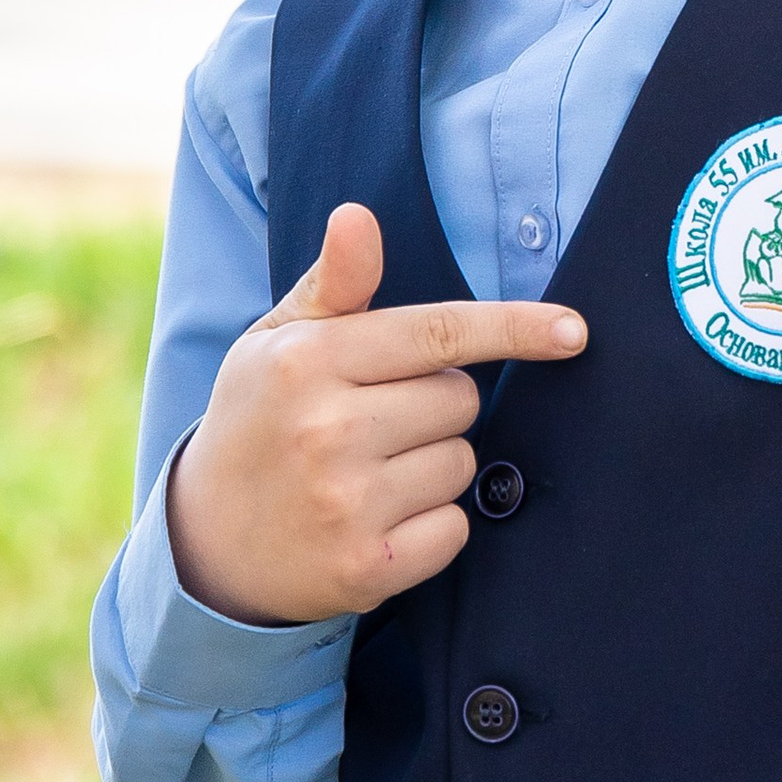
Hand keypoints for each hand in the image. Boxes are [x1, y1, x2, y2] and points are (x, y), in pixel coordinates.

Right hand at [166, 203, 585, 623]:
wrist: (207, 543)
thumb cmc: (259, 420)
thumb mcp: (276, 341)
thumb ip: (335, 283)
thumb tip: (358, 215)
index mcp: (306, 360)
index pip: (440, 332)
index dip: (515, 328)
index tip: (573, 330)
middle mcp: (327, 429)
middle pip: (461, 398)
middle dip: (436, 404)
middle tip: (375, 420)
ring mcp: (346, 503)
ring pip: (463, 463)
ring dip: (434, 464)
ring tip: (368, 471)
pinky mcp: (366, 567)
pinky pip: (455, 529)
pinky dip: (432, 525)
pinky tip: (378, 520)